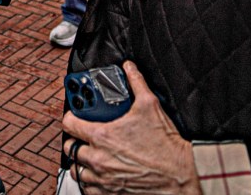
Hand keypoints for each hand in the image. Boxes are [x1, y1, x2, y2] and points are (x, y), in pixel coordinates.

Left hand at [62, 62, 198, 194]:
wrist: (180, 174)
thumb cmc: (165, 144)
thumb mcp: (150, 105)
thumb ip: (136, 82)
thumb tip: (129, 68)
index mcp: (103, 136)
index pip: (70, 124)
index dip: (71, 117)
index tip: (74, 116)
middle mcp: (98, 159)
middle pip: (70, 149)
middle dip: (75, 140)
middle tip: (83, 136)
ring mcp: (103, 179)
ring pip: (77, 170)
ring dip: (81, 162)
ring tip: (89, 155)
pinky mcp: (110, 194)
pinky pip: (88, 189)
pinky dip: (90, 182)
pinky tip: (98, 174)